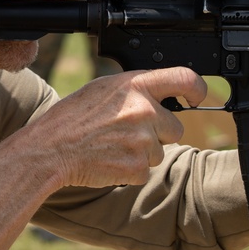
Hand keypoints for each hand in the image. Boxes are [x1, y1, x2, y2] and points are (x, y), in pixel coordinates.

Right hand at [27, 67, 206, 188]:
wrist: (50, 149)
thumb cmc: (73, 116)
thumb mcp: (104, 88)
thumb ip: (136, 89)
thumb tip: (161, 94)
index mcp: (136, 85)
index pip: (185, 79)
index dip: (197, 89)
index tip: (196, 98)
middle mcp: (144, 111)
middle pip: (176, 126)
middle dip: (159, 132)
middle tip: (129, 132)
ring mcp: (143, 141)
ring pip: (160, 151)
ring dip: (142, 152)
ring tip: (113, 145)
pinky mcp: (138, 168)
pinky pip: (146, 170)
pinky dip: (131, 169)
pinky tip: (110, 159)